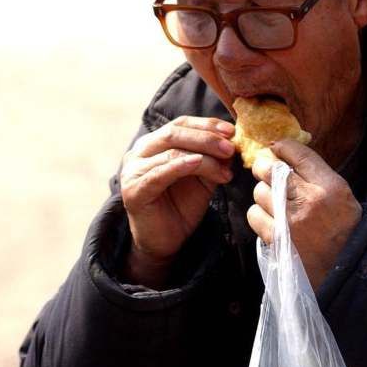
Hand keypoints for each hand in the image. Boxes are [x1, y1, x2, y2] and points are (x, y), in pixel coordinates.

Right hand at [120, 116, 234, 285]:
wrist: (165, 242)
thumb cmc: (182, 208)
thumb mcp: (202, 178)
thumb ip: (213, 159)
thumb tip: (233, 144)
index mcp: (154, 144)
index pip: (181, 124)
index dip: (206, 124)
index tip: (232, 131)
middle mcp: (139, 152)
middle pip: (174, 132)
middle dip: (207, 138)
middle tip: (230, 148)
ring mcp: (133, 170)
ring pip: (171, 151)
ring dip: (203, 155)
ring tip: (225, 163)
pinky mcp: (134, 190)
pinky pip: (160, 172)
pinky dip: (181, 165)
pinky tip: (198, 163)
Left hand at [247, 139, 361, 289]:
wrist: (346, 268)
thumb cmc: (345, 228)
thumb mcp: (342, 195)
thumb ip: (317, 174)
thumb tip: (287, 154)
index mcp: (330, 186)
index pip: (299, 154)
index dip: (282, 147)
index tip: (276, 147)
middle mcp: (308, 200)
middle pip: (270, 169)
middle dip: (264, 167)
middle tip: (266, 170)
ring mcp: (289, 220)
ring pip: (259, 191)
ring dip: (263, 194)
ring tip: (274, 201)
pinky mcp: (276, 238)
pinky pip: (254, 214)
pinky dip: (259, 214)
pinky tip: (270, 218)